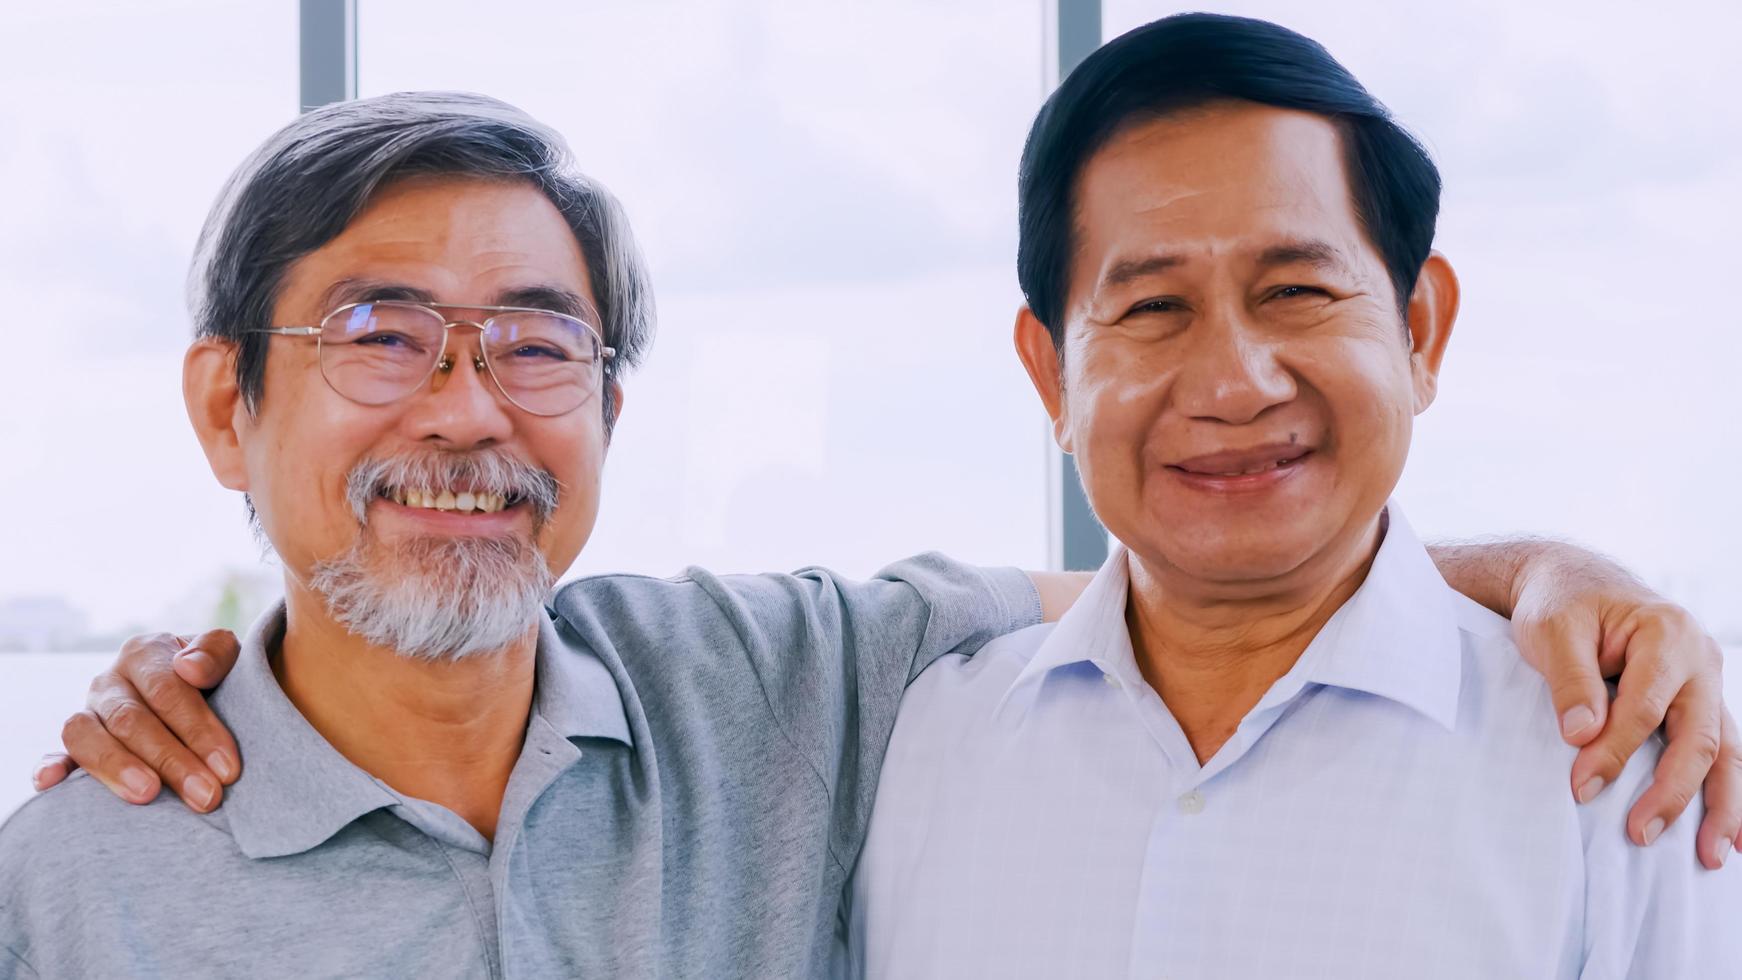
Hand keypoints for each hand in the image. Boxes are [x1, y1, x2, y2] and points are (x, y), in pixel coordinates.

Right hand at [33, 629, 243, 811]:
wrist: (199, 689)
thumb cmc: (215, 677)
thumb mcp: (226, 656)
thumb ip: (215, 653)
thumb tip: (188, 667)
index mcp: (145, 653)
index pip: (168, 691)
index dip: (198, 730)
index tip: (228, 768)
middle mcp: (110, 682)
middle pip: (131, 720)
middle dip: (171, 761)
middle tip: (205, 795)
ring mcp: (89, 713)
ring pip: (86, 736)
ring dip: (116, 767)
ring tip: (148, 795)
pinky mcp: (74, 744)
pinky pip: (57, 753)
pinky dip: (50, 767)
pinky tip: (52, 785)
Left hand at [1510, 551, 1738, 869]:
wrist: (1572, 582)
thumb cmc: (1560, 604)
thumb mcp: (1553, 630)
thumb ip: (1570, 681)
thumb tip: (1582, 737)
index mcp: (1667, 632)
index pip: (1647, 707)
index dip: (1615, 750)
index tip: (1580, 787)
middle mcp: (1700, 658)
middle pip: (1698, 736)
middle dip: (1672, 791)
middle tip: (1639, 834)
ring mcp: (1706, 682)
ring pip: (1727, 751)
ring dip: (1722, 805)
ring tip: (1714, 856)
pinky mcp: (1700, 701)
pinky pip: (1723, 750)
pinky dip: (1729, 790)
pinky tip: (1735, 835)